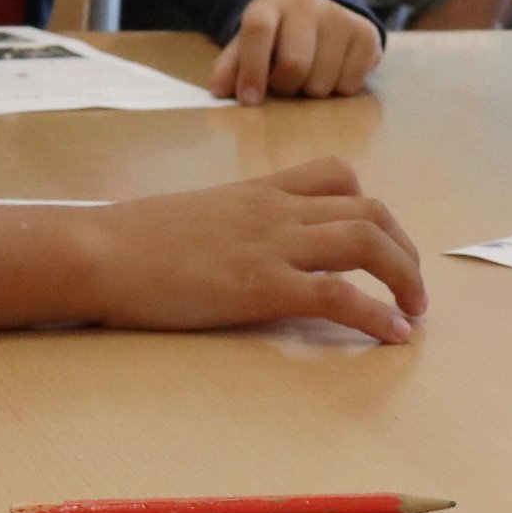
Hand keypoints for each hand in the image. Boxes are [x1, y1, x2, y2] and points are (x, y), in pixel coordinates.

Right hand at [75, 159, 426, 342]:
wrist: (98, 251)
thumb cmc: (131, 240)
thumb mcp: (196, 217)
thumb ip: (233, 225)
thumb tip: (245, 249)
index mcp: (258, 191)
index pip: (337, 177)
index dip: (370, 208)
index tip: (379, 243)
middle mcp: (275, 211)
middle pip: (369, 210)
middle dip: (403, 249)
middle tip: (410, 287)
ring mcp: (270, 245)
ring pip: (365, 242)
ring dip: (403, 278)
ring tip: (413, 311)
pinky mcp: (260, 286)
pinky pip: (338, 295)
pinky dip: (376, 315)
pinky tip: (391, 335)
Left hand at [208, 0, 381, 102]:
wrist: (323, 22)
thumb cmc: (278, 42)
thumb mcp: (249, 49)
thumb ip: (232, 67)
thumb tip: (219, 90)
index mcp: (269, 5)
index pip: (258, 30)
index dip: (252, 69)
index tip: (249, 100)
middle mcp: (305, 3)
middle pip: (294, 63)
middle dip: (286, 87)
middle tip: (286, 86)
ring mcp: (339, 16)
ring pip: (323, 80)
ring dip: (313, 92)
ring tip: (310, 78)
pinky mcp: (367, 33)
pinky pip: (351, 83)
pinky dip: (340, 90)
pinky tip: (334, 74)